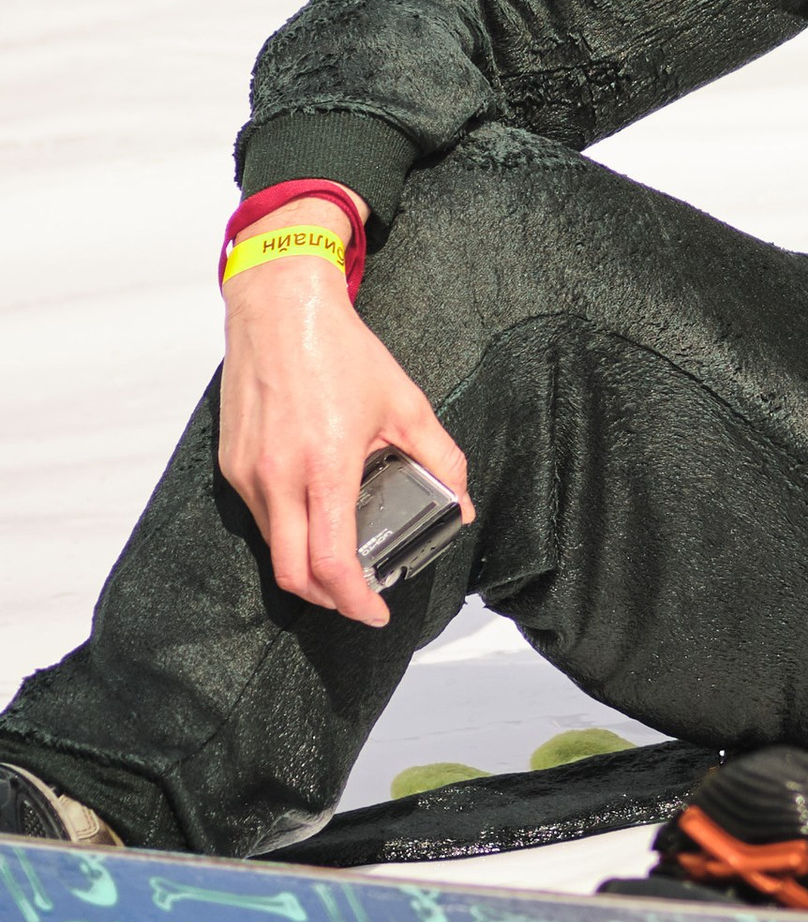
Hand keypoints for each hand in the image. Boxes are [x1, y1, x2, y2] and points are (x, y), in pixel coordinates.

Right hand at [219, 230, 471, 627]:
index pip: (331, 565)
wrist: (280, 309)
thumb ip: (440, 458)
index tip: (376, 612)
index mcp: (323, 467)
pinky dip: (287, 532)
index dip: (354, 602)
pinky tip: (314, 515)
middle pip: (294, 575)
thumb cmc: (339, 351)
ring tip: (343, 555)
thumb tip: (462, 504)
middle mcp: (276, 478)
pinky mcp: (231, 465)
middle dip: (329, 599)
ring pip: (273, 548)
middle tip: (360, 597)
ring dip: (307, 566)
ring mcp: (248, 474)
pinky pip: (258, 518)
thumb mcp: (406, 404)